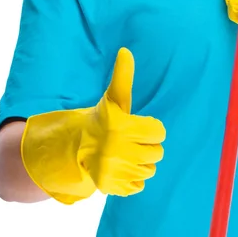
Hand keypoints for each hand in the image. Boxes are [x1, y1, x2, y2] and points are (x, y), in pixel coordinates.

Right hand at [21, 48, 165, 203]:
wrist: (78, 147)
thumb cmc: (104, 119)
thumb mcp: (114, 98)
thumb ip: (123, 76)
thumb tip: (125, 50)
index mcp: (121, 126)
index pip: (159, 132)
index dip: (151, 128)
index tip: (137, 126)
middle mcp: (117, 150)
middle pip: (157, 153)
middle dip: (147, 146)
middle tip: (131, 140)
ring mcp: (114, 171)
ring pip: (149, 170)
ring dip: (141, 162)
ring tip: (126, 154)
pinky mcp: (112, 187)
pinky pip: (139, 186)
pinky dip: (133, 178)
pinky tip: (122, 168)